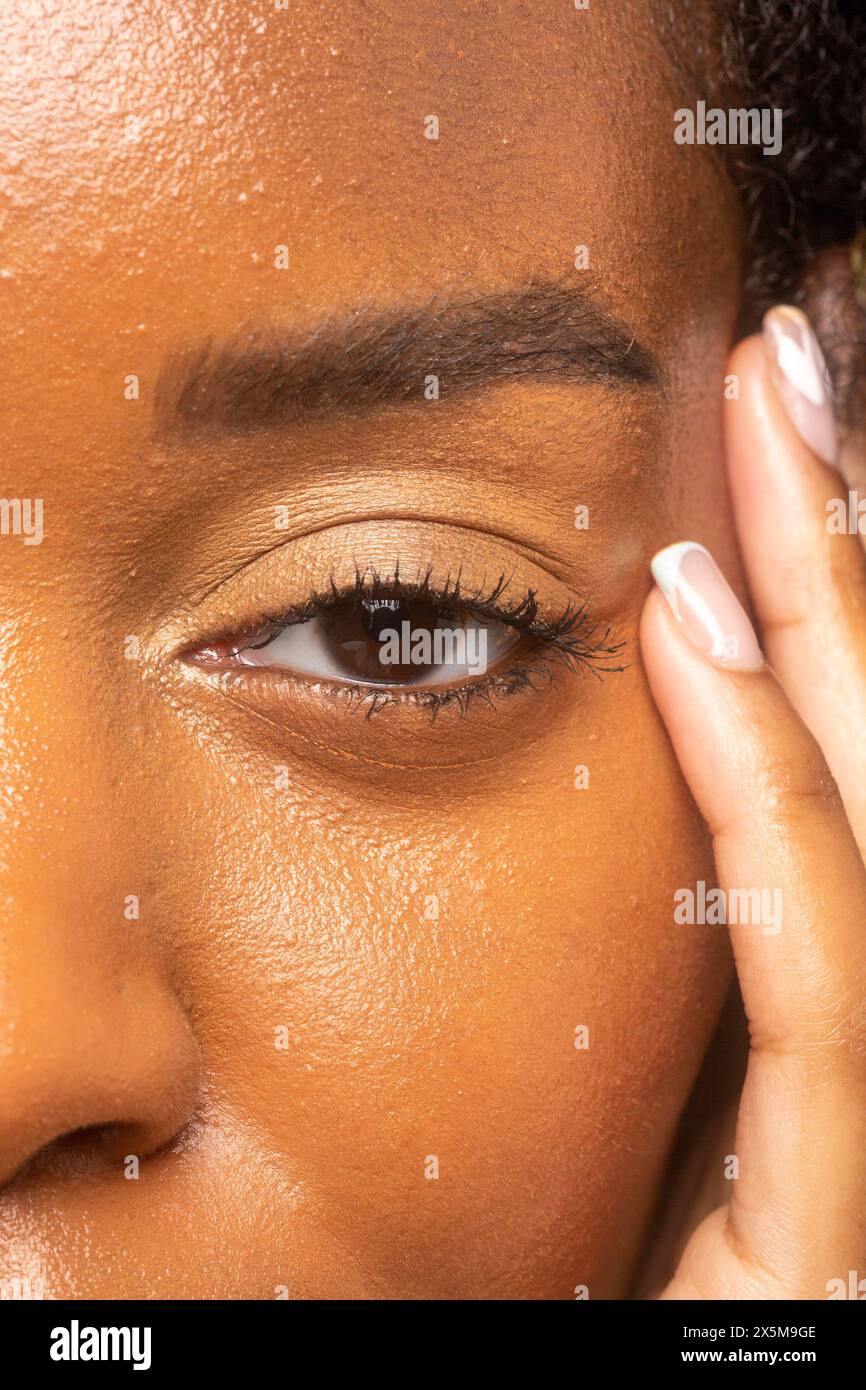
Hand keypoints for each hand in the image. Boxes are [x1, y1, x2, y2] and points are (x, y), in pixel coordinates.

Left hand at [640, 307, 865, 1299]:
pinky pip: (821, 943)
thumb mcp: (674, 1096)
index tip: (773, 439)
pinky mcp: (852, 1185)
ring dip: (822, 599)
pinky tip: (699, 626)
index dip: (824, 583)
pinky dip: (769, 775)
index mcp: (841, 983)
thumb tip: (664, 748)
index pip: (846, 746)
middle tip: (794, 363)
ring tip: (772, 427)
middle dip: (845, 533)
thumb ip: (705, 943)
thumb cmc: (661, 1288)